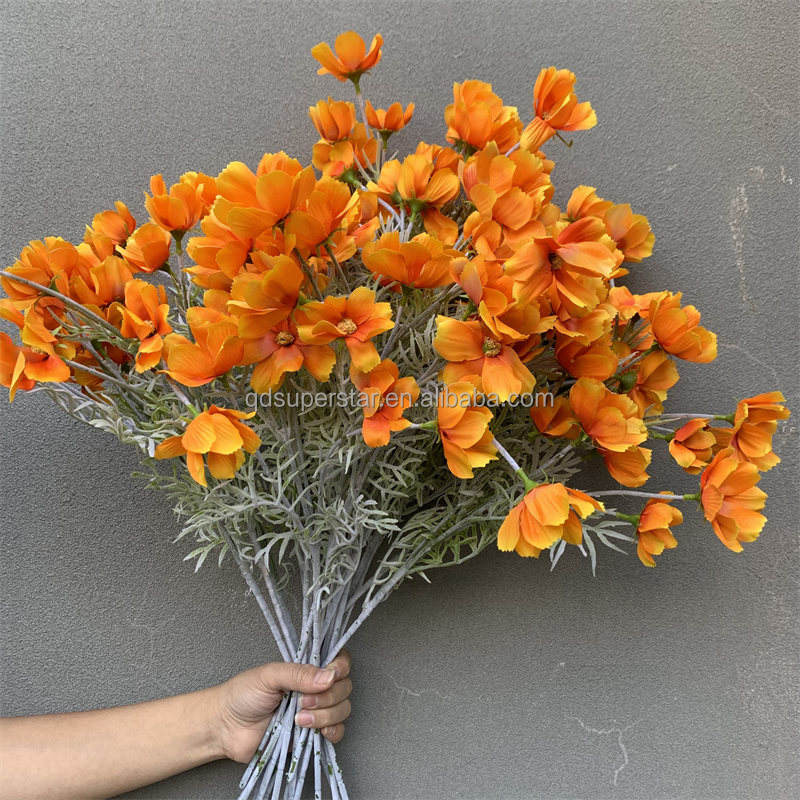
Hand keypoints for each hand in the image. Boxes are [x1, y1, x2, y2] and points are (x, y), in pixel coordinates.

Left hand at [212, 651, 351, 762]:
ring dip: (324, 715)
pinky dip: (331, 732)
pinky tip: (312, 730)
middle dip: (327, 696)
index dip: (341, 667)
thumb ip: (298, 673)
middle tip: (302, 701)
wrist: (226, 727)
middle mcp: (315, 688)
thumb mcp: (269, 675)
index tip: (332, 673)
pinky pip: (337, 733)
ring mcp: (316, 711)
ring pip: (342, 710)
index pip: (339, 661)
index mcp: (307, 669)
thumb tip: (329, 676)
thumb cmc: (243, 695)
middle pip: (344, 688)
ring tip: (298, 718)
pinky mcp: (312, 734)